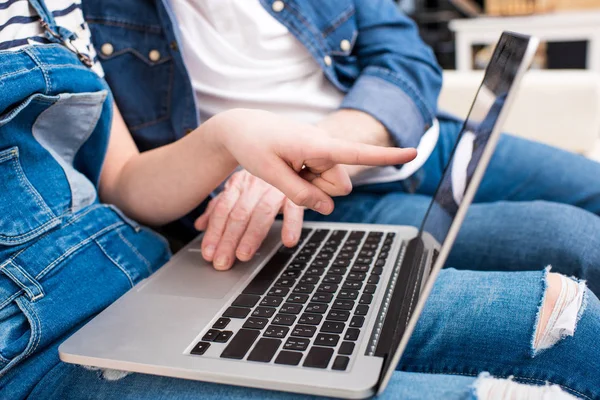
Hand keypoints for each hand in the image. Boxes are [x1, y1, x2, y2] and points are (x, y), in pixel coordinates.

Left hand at [194, 170, 302, 269]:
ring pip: (261, 213)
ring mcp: (276, 187)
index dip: (214, 233)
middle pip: (239, 214)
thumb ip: (219, 207)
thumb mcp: (236, 189)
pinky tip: (288, 240)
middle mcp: (255, 184)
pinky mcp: (297, 191)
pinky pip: (295, 208)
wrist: (284, 148)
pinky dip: (292, 224)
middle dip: (229, 240)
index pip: (223, 211)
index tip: (209, 253)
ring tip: (243, 256)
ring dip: (252, 236)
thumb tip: (200, 226)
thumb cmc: (260, 177)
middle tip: (222, 262)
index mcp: (238, 184)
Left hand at [210, 108, 416, 214]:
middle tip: (289, 175)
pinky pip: (320, 180)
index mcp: (315, 145)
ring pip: (330, 186)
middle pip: (339, 186)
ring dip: (310, 186)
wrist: (240, 127)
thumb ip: (300, 194)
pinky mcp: (315, 157)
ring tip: (286, 169)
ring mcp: (319, 152)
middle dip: (319, 190)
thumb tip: (327, 208)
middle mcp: (323, 147)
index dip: (385, 155)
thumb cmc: (252, 144)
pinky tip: (288, 168)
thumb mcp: (270, 174)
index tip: (413, 151)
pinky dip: (306, 181)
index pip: (356, 153)